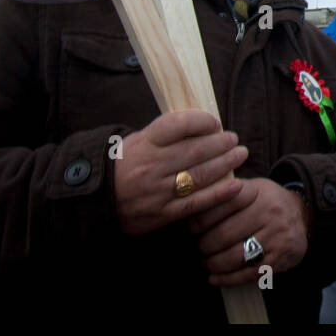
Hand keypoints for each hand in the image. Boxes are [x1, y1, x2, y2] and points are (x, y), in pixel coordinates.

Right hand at [112, 110, 246, 236]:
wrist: (95, 199)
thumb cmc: (123, 165)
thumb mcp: (137, 141)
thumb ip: (166, 135)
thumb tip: (203, 126)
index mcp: (144, 143)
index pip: (178, 125)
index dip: (201, 121)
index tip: (215, 122)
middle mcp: (151, 166)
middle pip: (195, 151)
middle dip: (221, 144)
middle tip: (235, 139)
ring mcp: (157, 191)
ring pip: (199, 175)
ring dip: (225, 164)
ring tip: (240, 155)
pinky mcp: (162, 214)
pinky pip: (196, 203)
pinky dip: (219, 194)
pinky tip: (237, 186)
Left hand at [191, 178, 309, 285]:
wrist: (304, 215)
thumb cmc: (267, 202)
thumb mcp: (252, 188)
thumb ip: (225, 193)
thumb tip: (192, 207)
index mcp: (257, 192)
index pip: (221, 204)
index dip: (200, 219)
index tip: (192, 228)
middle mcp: (269, 212)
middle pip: (224, 234)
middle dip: (205, 245)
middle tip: (199, 247)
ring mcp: (277, 236)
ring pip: (234, 256)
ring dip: (214, 263)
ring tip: (207, 262)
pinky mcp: (281, 258)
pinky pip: (248, 273)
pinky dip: (227, 279)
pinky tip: (215, 278)